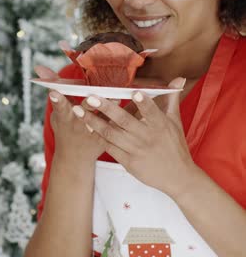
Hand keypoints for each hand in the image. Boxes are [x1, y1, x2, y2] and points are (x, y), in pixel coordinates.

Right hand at [34, 65, 128, 163]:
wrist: (75, 157)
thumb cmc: (64, 127)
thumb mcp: (56, 111)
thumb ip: (52, 90)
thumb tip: (39, 68)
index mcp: (66, 119)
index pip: (60, 108)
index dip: (57, 101)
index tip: (54, 93)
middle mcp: (80, 125)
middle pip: (86, 112)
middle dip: (90, 103)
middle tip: (94, 94)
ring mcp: (95, 132)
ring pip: (104, 118)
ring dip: (110, 107)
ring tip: (117, 96)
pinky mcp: (109, 136)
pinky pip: (118, 123)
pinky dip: (125, 114)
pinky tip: (132, 105)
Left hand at [71, 77, 197, 197]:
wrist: (177, 177)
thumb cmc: (174, 145)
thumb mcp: (175, 122)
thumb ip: (170, 99)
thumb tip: (178, 79)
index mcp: (160, 125)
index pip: (152, 112)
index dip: (144, 103)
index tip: (134, 92)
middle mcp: (147, 137)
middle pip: (124, 121)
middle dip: (106, 108)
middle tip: (90, 97)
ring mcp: (136, 150)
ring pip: (111, 133)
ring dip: (93, 121)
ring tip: (79, 111)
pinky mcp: (128, 162)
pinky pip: (109, 147)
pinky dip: (97, 136)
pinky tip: (86, 126)